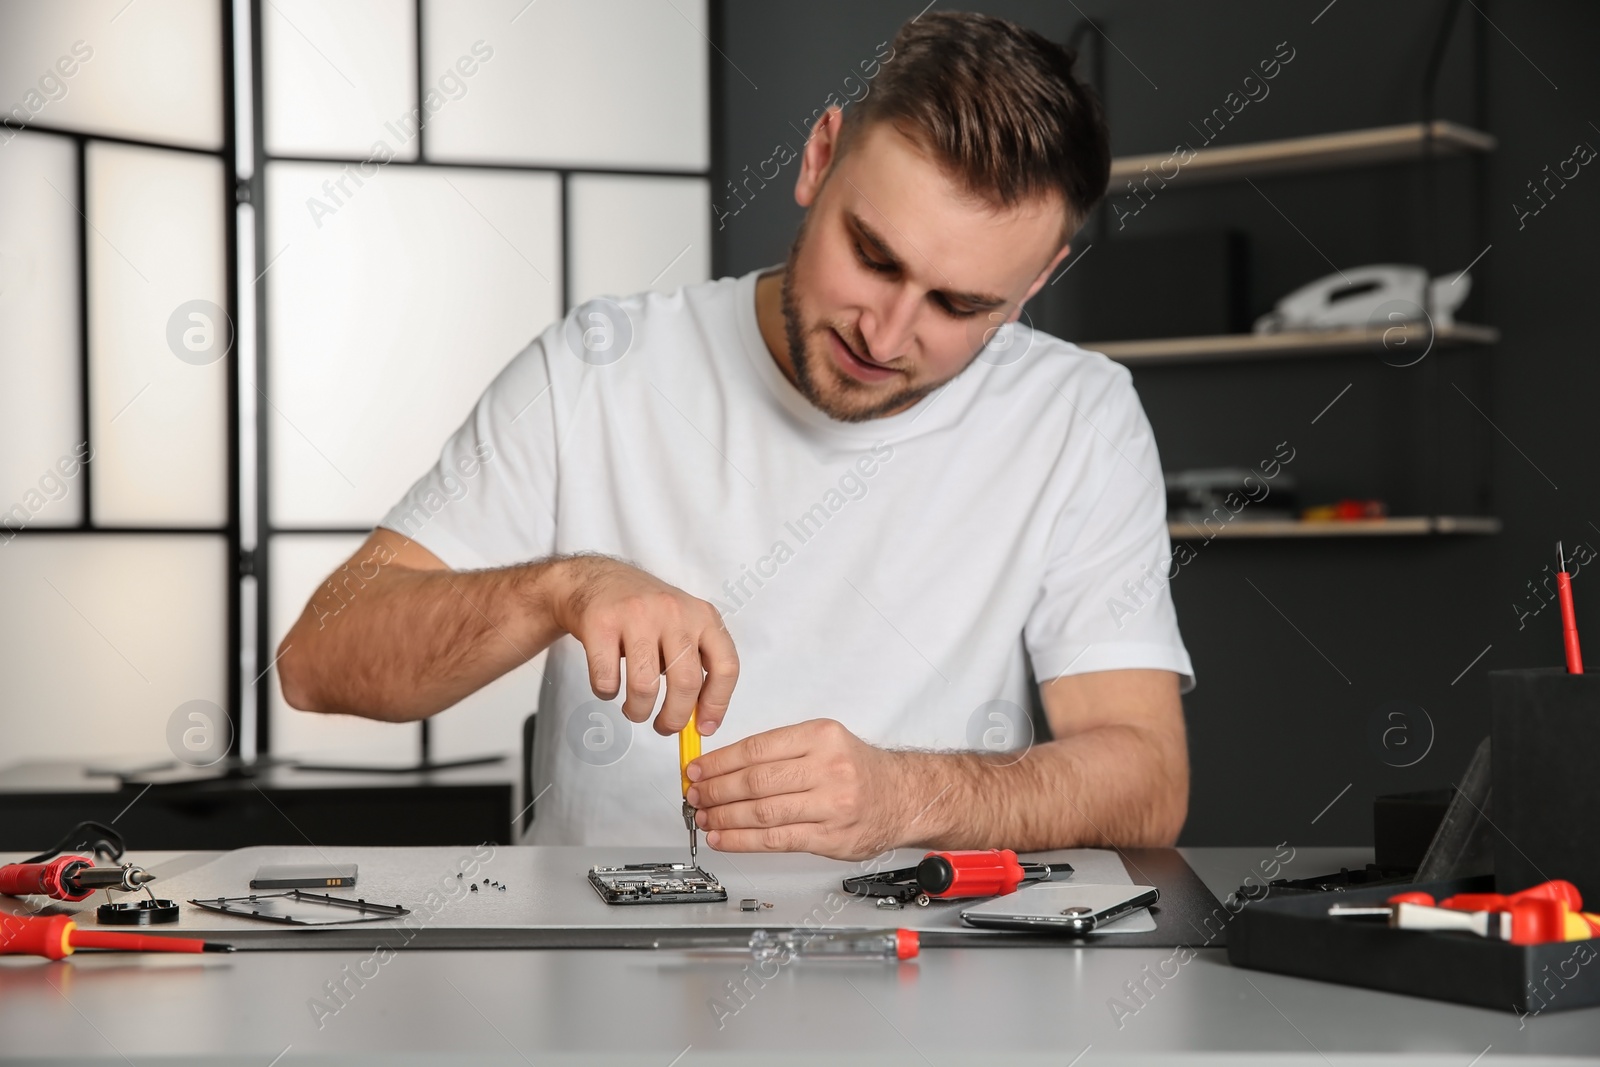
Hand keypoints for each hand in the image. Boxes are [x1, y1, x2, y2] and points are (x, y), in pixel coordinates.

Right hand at [547, 555, 737, 734]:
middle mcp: (675, 612)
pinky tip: (609, 684)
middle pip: (686, 683)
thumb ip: (696, 664)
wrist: (596, 580)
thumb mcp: (682, 626)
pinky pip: (607, 678)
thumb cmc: (645, 613)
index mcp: (703, 616)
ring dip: (639, 711)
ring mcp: (638, 615)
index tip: (704, 728)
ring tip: (635, 710)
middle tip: (664, 728)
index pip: (726, 667)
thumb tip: (702, 719)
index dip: (717, 704)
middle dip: (675, 718)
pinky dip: (607, 693)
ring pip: (645, 686)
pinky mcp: (602, 623)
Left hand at [685, 719, 907, 859]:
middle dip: (715, 790)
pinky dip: (742, 840)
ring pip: (762, 812)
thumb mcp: (824, 741)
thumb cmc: (858, 769)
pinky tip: (723, 838)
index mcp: (821, 736)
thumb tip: (724, 766)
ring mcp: (831, 805)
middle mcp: (828, 768)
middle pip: (756, 781)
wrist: (903, 797)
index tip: (697, 770)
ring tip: (703, 818)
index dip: (719, 762)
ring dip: (724, 817)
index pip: (756, 748)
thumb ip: (780, 752)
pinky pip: (776, 840)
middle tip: (694, 795)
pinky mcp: (830, 837)